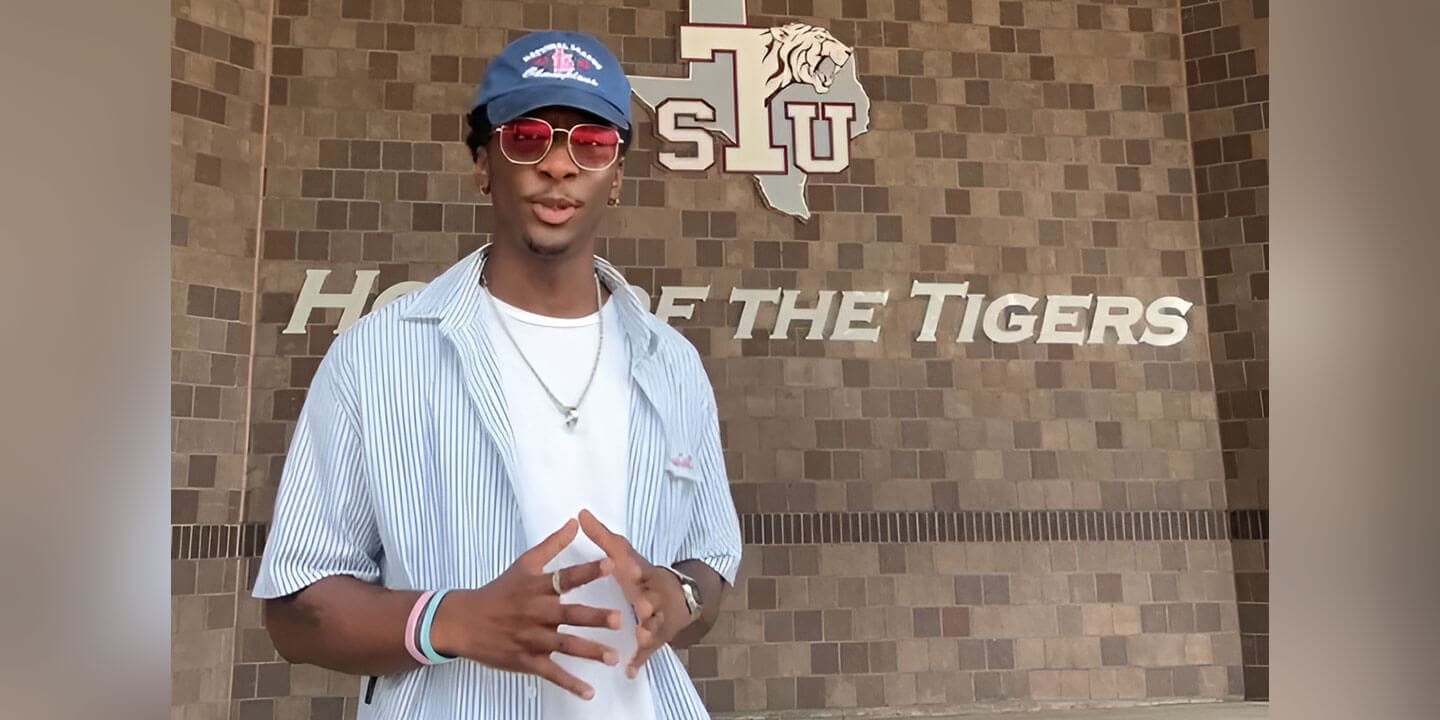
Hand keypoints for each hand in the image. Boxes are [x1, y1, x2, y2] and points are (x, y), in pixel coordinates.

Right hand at [430, 518, 622, 699]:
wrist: (463, 621)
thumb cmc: (498, 591)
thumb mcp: (523, 565)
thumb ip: (552, 545)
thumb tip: (574, 522)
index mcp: (537, 588)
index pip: (565, 577)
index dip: (587, 571)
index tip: (611, 564)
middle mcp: (536, 613)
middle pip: (568, 615)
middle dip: (594, 617)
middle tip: (619, 619)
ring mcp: (531, 638)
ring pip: (564, 646)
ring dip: (589, 652)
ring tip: (614, 657)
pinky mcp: (526, 660)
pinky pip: (550, 673)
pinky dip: (569, 683)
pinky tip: (589, 691)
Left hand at [577, 509, 692, 678]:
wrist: (676, 597)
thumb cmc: (640, 574)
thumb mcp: (624, 554)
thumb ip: (602, 538)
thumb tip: (580, 513)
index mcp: (642, 574)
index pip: (640, 568)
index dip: (636, 568)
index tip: (628, 567)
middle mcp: (653, 596)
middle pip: (652, 599)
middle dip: (647, 603)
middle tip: (640, 607)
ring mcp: (657, 618)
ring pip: (654, 626)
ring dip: (648, 631)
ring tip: (641, 637)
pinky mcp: (656, 638)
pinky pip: (648, 652)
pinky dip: (640, 660)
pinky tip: (629, 670)